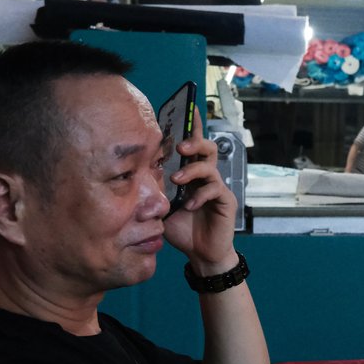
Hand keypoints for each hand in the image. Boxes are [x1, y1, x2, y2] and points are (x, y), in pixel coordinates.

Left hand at [162, 110, 237, 271]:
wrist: (201, 254)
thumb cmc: (182, 229)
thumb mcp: (162, 207)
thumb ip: (156, 189)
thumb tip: (139, 171)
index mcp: (191, 174)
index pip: (192, 147)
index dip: (192, 127)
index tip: (189, 109)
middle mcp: (205, 177)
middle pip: (206, 148)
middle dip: (194, 142)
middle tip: (180, 146)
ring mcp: (216, 188)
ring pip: (210, 166)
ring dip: (192, 170)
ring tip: (177, 180)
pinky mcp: (225, 201)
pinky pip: (215, 189)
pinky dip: (200, 195)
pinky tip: (190, 206)